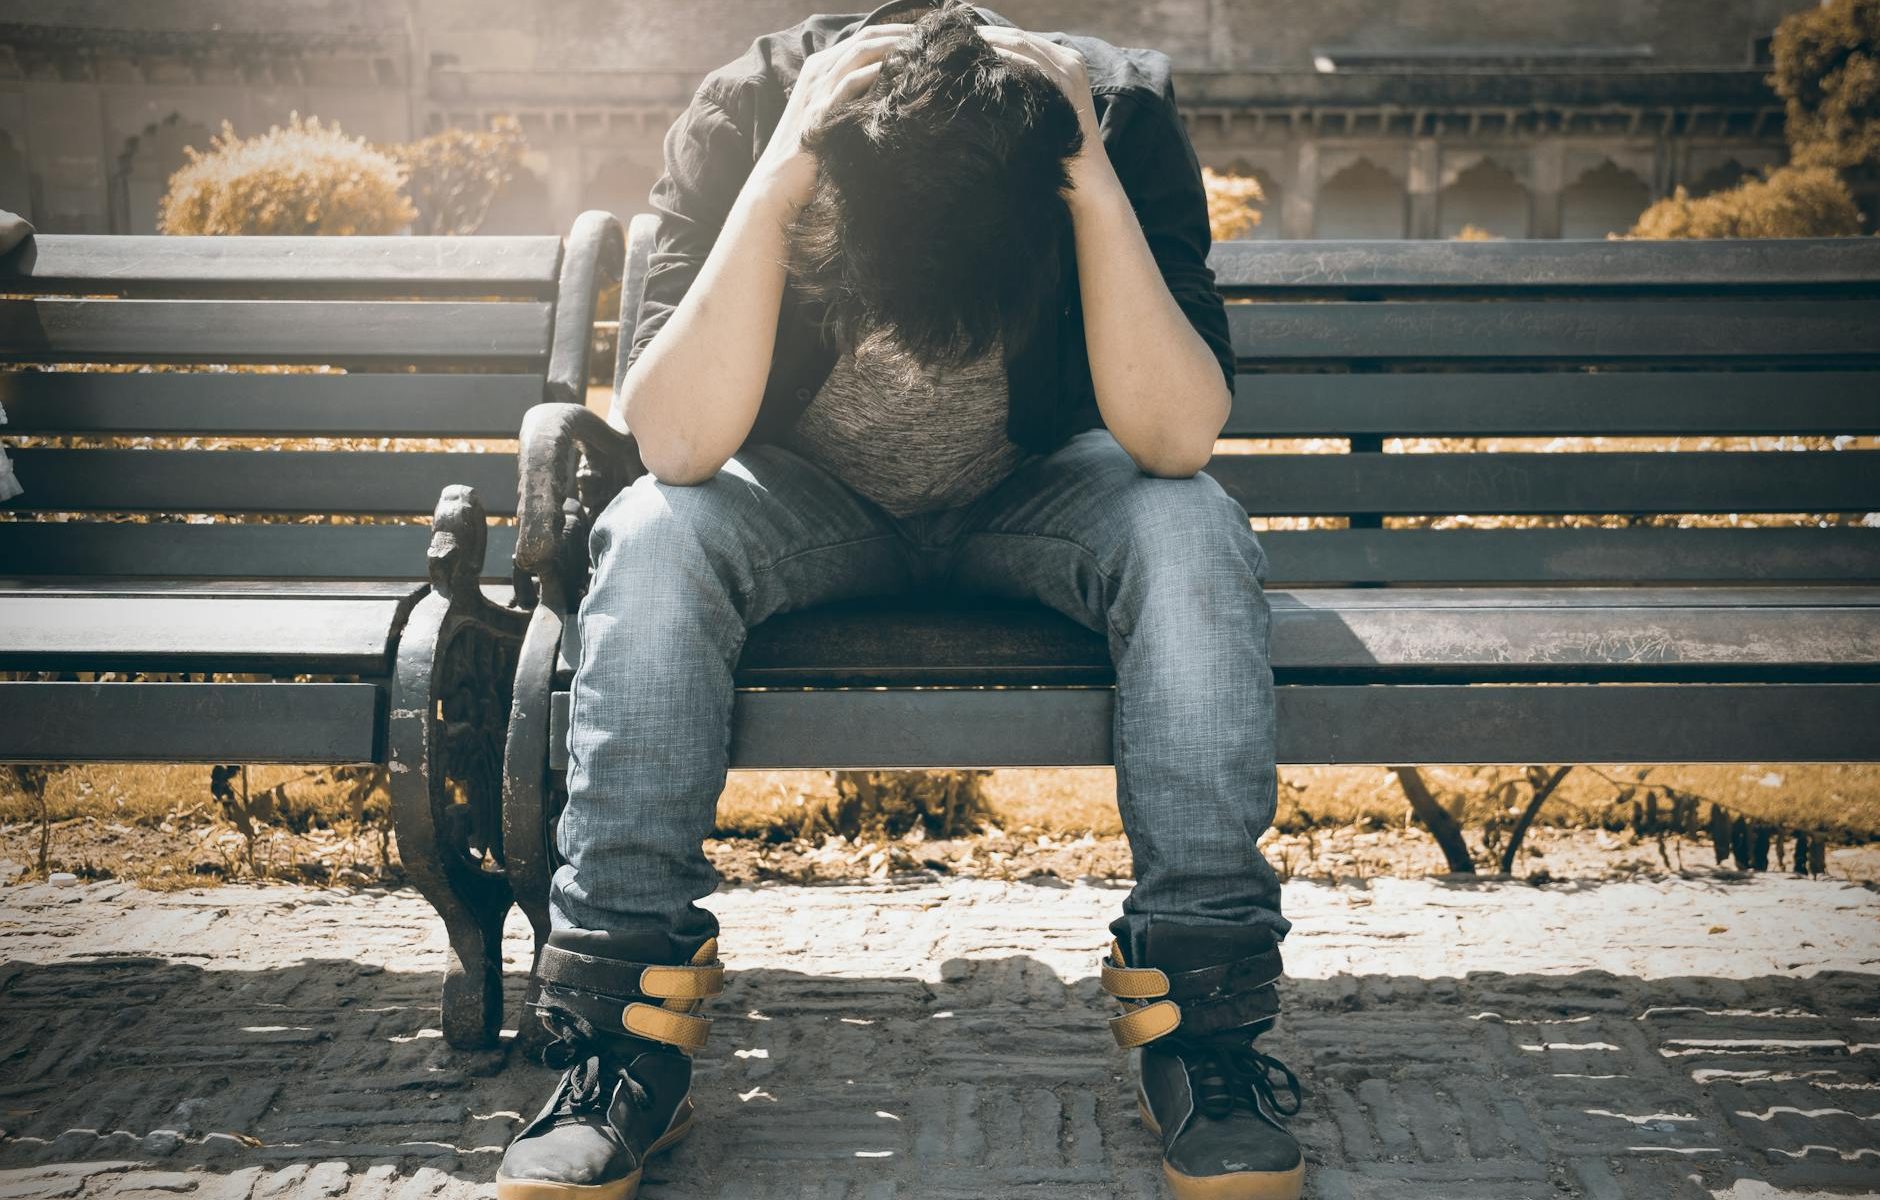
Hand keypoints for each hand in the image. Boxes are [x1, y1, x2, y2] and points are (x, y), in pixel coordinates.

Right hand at [755, 23, 914, 209]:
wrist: (780, 181)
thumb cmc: (814, 151)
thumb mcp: (835, 114)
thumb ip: (856, 96)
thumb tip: (892, 89)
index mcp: (822, 68)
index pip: (864, 38)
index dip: (897, 33)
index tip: (926, 37)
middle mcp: (818, 72)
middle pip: (865, 39)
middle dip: (901, 35)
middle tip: (931, 39)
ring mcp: (817, 90)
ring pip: (859, 53)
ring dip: (893, 48)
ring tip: (921, 50)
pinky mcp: (819, 112)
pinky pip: (849, 84)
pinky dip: (874, 74)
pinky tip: (897, 72)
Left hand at [974, 27, 1104, 177]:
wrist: (1088, 175)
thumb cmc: (1060, 146)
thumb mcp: (1046, 106)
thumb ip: (1028, 84)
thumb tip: (988, 73)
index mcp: (1068, 60)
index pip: (1023, 39)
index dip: (992, 35)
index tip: (965, 40)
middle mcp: (1071, 61)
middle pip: (1020, 37)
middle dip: (988, 37)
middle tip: (958, 42)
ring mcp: (1070, 72)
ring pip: (1023, 45)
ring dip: (992, 44)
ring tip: (964, 50)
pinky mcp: (1066, 86)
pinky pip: (1029, 64)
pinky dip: (1004, 59)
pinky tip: (982, 64)